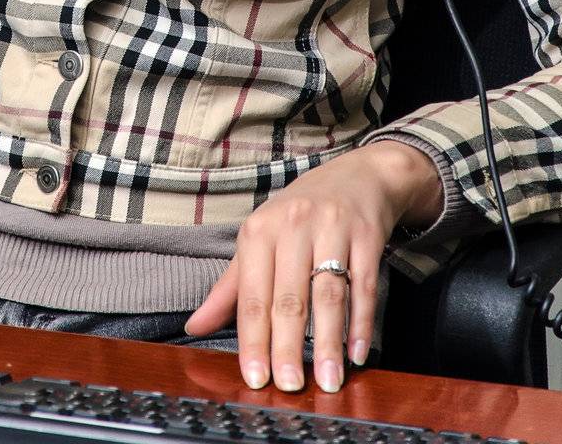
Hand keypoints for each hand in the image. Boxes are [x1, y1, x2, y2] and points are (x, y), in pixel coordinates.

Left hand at [184, 141, 442, 393]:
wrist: (355, 176)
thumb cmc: (298, 215)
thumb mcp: (259, 240)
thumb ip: (230, 289)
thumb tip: (195, 327)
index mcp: (259, 230)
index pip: (252, 294)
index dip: (253, 339)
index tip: (255, 378)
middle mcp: (293, 226)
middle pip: (289, 296)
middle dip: (288, 345)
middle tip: (289, 385)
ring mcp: (332, 228)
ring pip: (328, 293)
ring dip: (328, 341)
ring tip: (328, 380)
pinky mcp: (366, 235)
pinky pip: (364, 284)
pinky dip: (361, 321)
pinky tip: (358, 352)